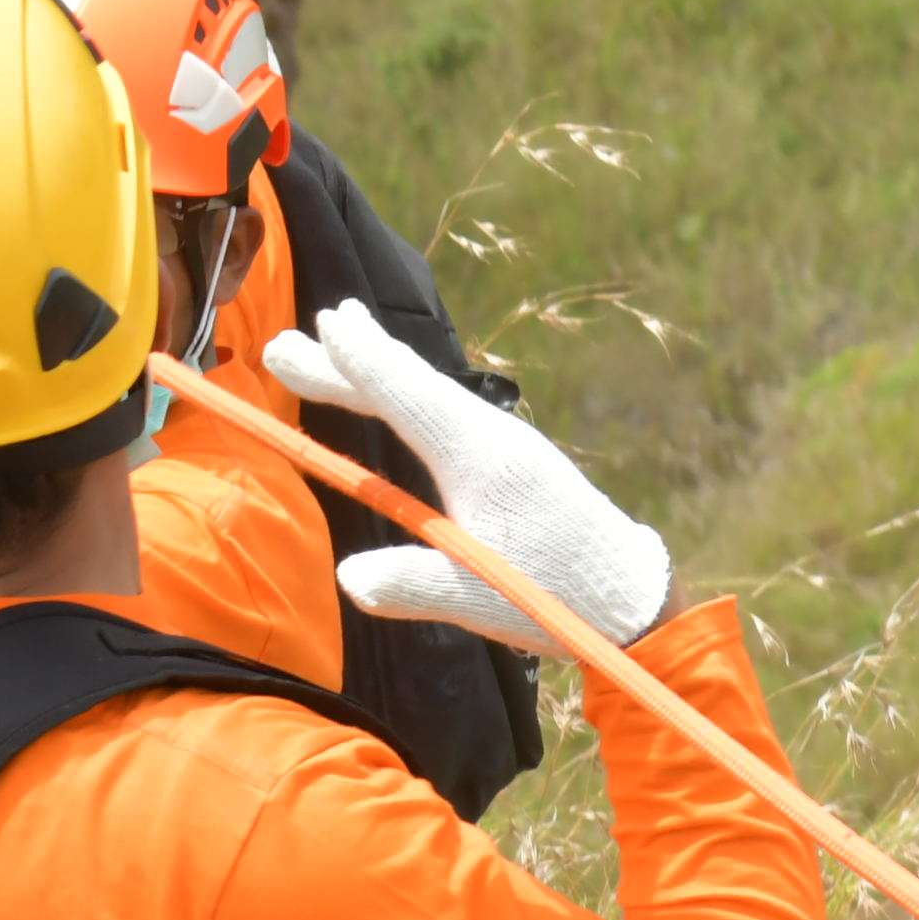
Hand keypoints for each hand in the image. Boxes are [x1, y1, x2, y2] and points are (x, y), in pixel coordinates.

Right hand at [257, 303, 668, 656]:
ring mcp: (504, 446)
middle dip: (348, 363)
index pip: (409, 396)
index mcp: (482, 457)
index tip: (327, 322)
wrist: (632, 596)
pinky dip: (404, 392)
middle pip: (408, 387)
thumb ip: (414, 585)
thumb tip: (348, 578)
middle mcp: (491, 438)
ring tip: (332, 346)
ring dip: (373, 373)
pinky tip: (392, 396)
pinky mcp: (511, 462)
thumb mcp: (482, 597)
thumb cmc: (560, 596)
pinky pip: (441, 411)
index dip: (363, 363)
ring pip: (426, 395)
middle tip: (285, 343)